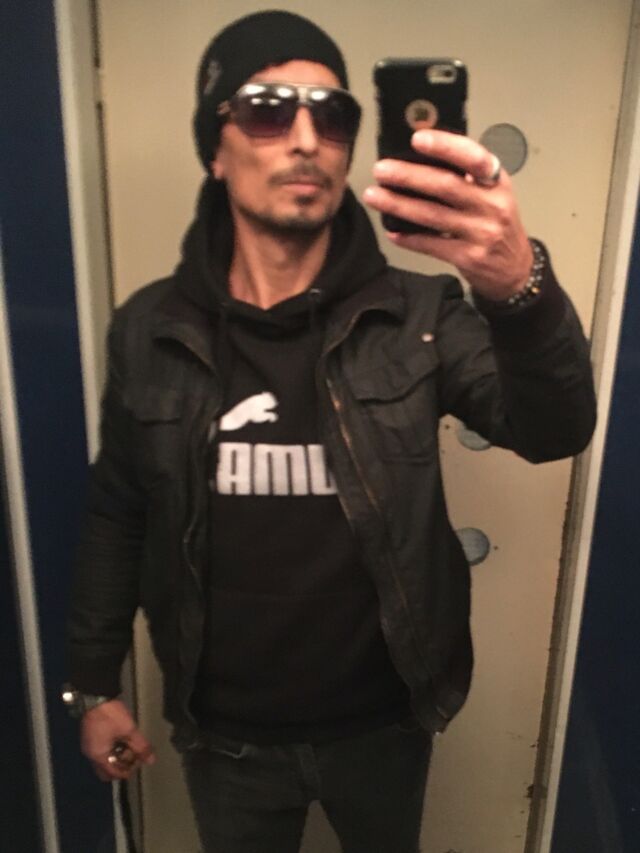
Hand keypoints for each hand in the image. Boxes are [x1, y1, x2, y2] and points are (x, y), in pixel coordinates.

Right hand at [80, 699, 154, 781]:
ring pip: (104, 760)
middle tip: (133, 756)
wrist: (95, 697)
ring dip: (117, 757)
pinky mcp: (90, 737)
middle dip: (121, 766)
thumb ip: (140, 746)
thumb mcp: (129, 730)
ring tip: (129, 746)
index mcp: (99, 756)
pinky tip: (121, 740)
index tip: (138, 762)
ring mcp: (89, 745)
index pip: (114, 774)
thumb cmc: (110, 715)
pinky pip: (101, 750)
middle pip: (107, 770)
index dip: (128, 771)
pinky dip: (112, 750)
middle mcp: (91, 754)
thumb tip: (151, 759)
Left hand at [362, 129, 532, 300]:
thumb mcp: (492, 194)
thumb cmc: (498, 226)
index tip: (418, 139)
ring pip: (433, 215)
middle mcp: (492, 205)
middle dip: (408, 175)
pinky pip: (432, 245)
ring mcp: (482, 232)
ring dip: (399, 205)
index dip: (445, 146)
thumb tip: (420, 158)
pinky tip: (392, 230)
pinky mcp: (469, 257)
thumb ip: (465, 177)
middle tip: (382, 170)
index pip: (473, 157)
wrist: (515, 269)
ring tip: (375, 196)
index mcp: (496, 182)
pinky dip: (409, 238)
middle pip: (445, 185)